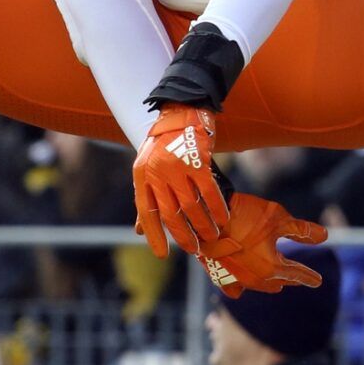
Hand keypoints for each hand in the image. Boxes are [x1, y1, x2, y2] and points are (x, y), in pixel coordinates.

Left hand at [133, 106, 228, 257]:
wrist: (182, 110)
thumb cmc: (164, 143)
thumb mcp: (147, 168)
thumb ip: (146, 198)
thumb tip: (140, 230)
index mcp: (142, 175)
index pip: (146, 212)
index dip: (154, 235)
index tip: (162, 254)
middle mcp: (157, 172)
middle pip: (171, 214)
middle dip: (184, 236)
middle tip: (195, 248)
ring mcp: (177, 166)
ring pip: (192, 207)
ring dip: (204, 225)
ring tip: (213, 235)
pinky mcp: (197, 161)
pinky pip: (210, 193)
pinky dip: (218, 208)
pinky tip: (224, 217)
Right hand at [195, 193, 328, 297]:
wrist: (206, 215)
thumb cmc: (246, 215)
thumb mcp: (279, 218)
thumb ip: (302, 230)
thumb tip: (325, 236)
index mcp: (273, 268)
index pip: (297, 274)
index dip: (309, 276)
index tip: (318, 281)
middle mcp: (256, 280)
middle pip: (279, 282)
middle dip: (290, 278)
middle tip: (298, 277)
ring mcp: (237, 280)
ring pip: (260, 286)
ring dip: (270, 282)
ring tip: (277, 280)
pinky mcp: (220, 276)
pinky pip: (236, 288)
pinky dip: (244, 285)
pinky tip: (244, 284)